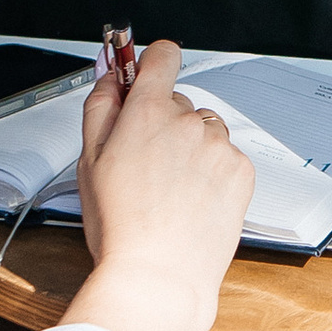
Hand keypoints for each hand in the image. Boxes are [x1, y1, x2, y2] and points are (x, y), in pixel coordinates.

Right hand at [61, 39, 254, 330]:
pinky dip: (211, 172)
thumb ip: (100, 105)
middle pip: (179, 101)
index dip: (152, 63)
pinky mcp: (241, 172)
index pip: (163, 55)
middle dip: (163, 123)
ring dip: (190, 148)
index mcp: (149, 112)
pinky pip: (225, 158)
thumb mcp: (89, 160)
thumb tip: (112, 75)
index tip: (145, 77)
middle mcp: (190, 122)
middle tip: (144, 164)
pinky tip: (190, 201)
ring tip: (169, 190)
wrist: (159, 275)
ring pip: (204, 130)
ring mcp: (220, 147)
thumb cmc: (121, 227)